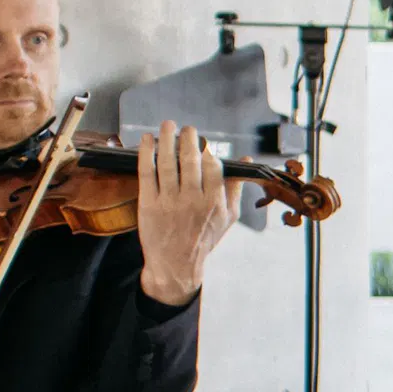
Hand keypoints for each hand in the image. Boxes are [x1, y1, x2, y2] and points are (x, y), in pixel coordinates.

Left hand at [135, 126, 230, 301]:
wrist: (176, 265)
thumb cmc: (203, 240)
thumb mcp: (228, 218)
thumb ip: (236, 188)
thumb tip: (245, 159)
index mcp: (214, 203)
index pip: (213, 167)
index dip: (208, 151)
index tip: (204, 144)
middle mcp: (192, 200)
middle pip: (190, 160)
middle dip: (188, 139)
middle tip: (187, 129)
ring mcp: (169, 201)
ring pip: (167, 162)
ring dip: (166, 139)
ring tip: (167, 126)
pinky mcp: (149, 204)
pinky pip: (147, 172)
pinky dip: (146, 153)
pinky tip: (147, 140)